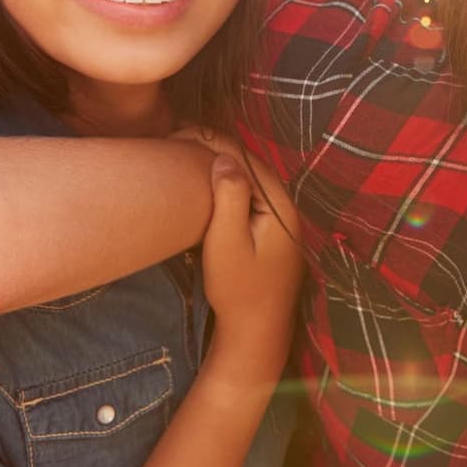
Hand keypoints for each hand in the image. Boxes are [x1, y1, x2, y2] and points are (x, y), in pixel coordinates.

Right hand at [199, 151, 303, 385]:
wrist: (256, 332)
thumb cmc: (238, 292)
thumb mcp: (227, 244)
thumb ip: (229, 199)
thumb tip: (224, 160)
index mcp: (280, 206)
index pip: (246, 159)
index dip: (214, 143)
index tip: (182, 134)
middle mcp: (286, 208)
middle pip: (250, 166)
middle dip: (217, 150)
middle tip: (180, 137)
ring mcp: (280, 220)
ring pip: (248, 180)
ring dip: (221, 167)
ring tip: (187, 153)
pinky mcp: (270, 232)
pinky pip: (248, 197)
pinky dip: (227, 186)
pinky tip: (204, 185)